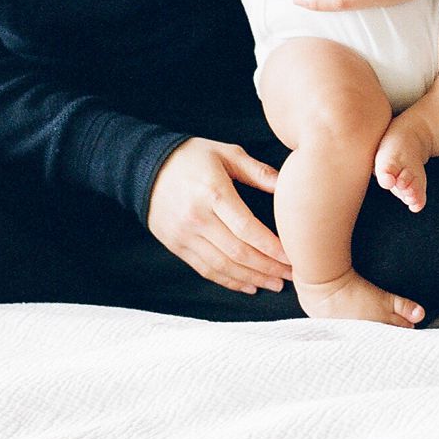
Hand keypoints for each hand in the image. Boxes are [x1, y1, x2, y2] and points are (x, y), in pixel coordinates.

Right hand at [145, 138, 292, 294]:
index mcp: (214, 192)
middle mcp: (198, 218)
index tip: (293, 256)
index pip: (247, 228)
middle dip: (268, 267)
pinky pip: (206, 269)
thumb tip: (286, 185)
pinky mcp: (177, 246)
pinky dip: (229, 281)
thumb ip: (257, 171)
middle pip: (238, 252)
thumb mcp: (225, 153)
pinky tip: (248, 285)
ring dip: (252, 279)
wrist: (144, 167)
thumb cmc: (190, 157)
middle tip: (292, 275)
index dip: (271, 247)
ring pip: (223, 266)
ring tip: (275, 284)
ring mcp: (185, 235)